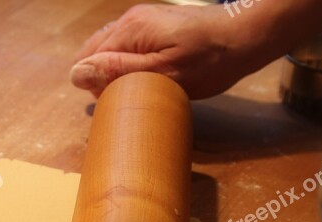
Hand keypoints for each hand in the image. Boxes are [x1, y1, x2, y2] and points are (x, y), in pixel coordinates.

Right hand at [70, 2, 321, 99]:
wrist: (246, 37)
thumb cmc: (208, 62)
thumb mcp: (162, 74)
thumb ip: (117, 72)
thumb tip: (76, 75)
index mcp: (128, 30)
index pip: (88, 61)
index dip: (96, 86)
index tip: (118, 102)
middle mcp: (129, 20)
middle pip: (95, 52)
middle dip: (103, 77)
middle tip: (128, 98)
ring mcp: (142, 20)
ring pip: (110, 50)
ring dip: (115, 71)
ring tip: (136, 89)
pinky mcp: (154, 24)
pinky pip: (127, 46)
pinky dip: (128, 63)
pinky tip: (144, 75)